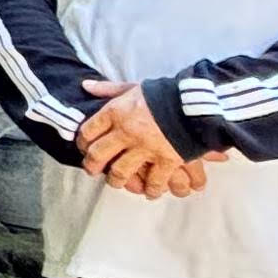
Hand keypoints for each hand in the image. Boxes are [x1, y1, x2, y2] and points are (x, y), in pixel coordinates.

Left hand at [78, 79, 211, 198]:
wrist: (195, 100)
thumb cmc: (162, 93)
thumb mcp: (133, 87)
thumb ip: (109, 89)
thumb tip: (86, 85)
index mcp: (116, 112)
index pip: (88, 130)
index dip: (83, 141)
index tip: (84, 146)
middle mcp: (126, 132)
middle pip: (98, 154)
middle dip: (92, 165)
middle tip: (92, 170)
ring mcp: (145, 148)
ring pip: (121, 172)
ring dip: (116, 180)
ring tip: (117, 182)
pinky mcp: (166, 160)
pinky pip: (154, 182)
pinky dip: (152, 189)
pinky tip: (149, 191)